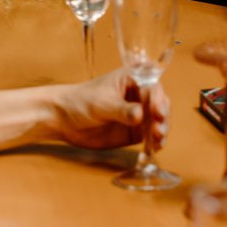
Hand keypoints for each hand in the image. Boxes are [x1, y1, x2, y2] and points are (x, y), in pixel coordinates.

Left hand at [54, 71, 169, 150]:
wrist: (63, 119)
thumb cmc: (80, 101)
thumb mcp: (102, 103)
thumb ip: (122, 110)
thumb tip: (140, 116)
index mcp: (133, 78)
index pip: (153, 86)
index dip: (158, 99)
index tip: (158, 112)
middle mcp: (139, 95)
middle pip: (160, 103)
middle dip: (162, 116)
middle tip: (159, 127)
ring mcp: (139, 113)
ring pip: (158, 120)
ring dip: (161, 129)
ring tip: (158, 139)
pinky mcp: (135, 130)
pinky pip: (150, 135)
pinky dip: (155, 141)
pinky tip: (155, 147)